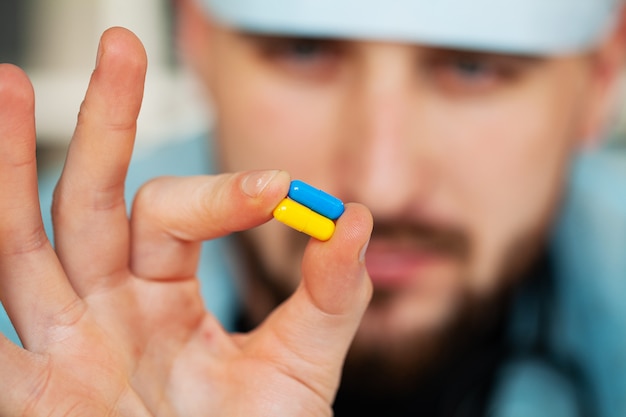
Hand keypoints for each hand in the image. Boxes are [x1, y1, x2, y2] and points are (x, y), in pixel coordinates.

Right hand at [0, 27, 371, 415]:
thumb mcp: (302, 366)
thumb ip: (329, 296)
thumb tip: (354, 218)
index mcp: (164, 296)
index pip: (174, 215)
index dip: (220, 195)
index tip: (277, 189)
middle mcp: (108, 310)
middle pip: (89, 202)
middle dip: (103, 124)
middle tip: (122, 46)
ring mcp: (65, 351)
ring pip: (19, 248)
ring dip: (8, 172)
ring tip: (9, 84)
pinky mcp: (37, 401)